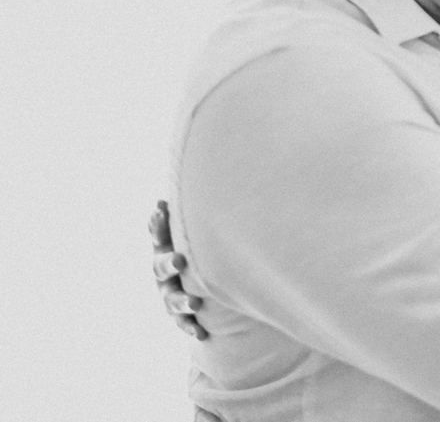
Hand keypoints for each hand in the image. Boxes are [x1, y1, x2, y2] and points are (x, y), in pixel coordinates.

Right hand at [149, 200, 208, 340]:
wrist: (201, 290)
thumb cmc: (198, 252)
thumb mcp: (192, 234)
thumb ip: (191, 214)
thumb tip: (187, 185)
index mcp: (165, 249)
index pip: (157, 234)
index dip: (157, 223)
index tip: (161, 208)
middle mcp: (162, 273)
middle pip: (160, 267)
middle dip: (169, 262)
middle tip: (181, 259)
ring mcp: (168, 295)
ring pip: (171, 299)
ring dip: (182, 301)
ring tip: (195, 303)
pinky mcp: (179, 316)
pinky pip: (183, 323)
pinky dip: (191, 327)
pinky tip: (201, 333)